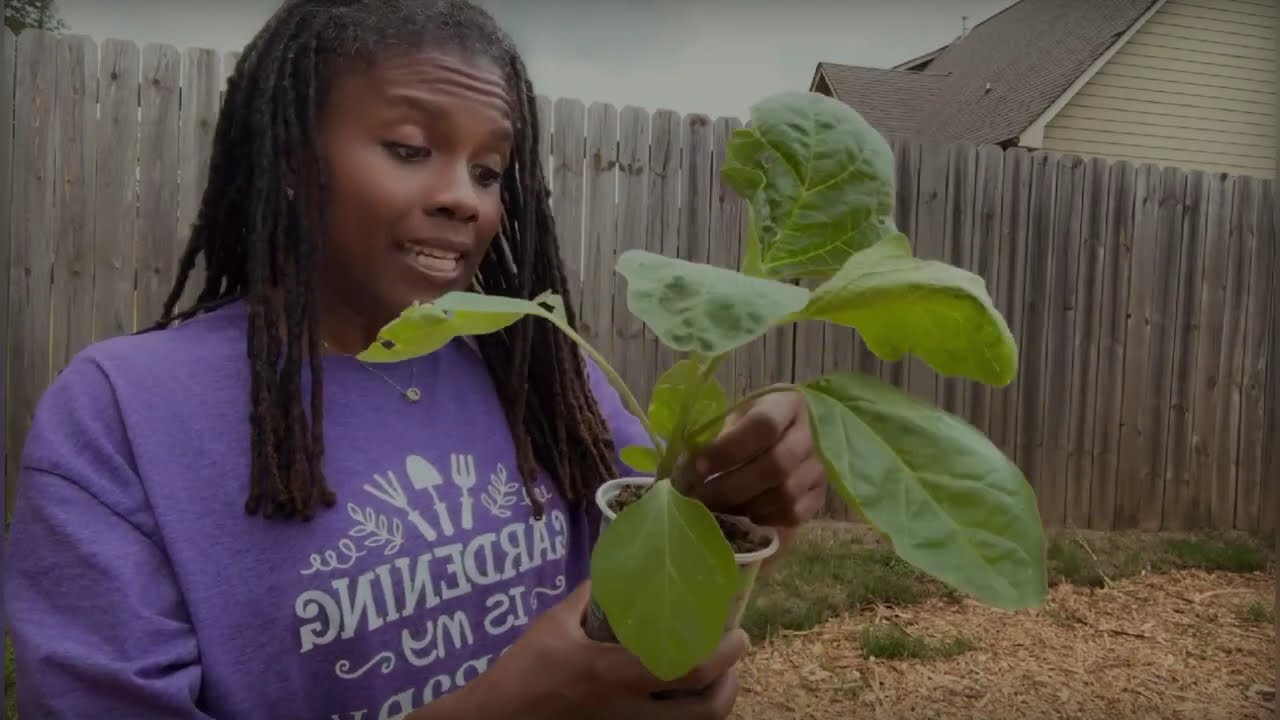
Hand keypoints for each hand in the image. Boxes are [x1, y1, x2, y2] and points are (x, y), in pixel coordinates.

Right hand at [439, 581, 746, 719]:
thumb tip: (613, 570)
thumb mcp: (553, 624)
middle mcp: (631, 712)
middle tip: (732, 662)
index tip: (740, 636)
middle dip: (729, 687)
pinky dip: (682, 718)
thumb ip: (589, 597)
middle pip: (706, 713)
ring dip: (711, 706)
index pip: (690, 671)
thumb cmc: (523, 671)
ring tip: (713, 682)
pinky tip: (680, 702)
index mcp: (617, 675)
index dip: (724, 656)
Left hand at [686, 389, 826, 527]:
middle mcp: (812, 434)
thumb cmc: (754, 422)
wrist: (792, 433)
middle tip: (698, 497)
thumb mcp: (737, 414)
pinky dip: (764, 517)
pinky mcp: (821, 493)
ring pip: (785, 494)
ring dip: (744, 505)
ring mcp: (821, 466)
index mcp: (788, 404)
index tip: (696, 466)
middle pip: (775, 465)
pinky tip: (744, 511)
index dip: (728, 449)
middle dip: (729, 486)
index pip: (763, 425)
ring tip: (716, 505)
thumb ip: (717, 434)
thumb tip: (686, 468)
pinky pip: (793, 513)